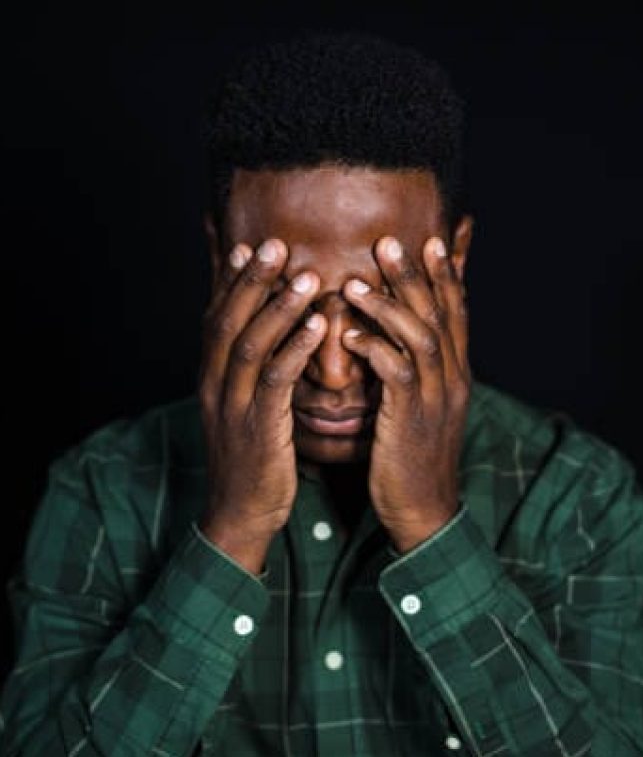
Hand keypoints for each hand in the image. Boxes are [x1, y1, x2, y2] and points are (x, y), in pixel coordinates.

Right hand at [198, 239, 326, 571]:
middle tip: (274, 243)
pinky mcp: (258, 429)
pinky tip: (317, 325)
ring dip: (277, 307)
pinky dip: (295, 349)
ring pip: (250, 345)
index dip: (231, 281)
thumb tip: (266, 337)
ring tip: (304, 274)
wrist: (240, 513)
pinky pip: (276, 382)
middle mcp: (215, 386)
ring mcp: (233, 407)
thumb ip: (251, 371)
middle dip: (250, 280)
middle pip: (228, 321)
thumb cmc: (251, 456)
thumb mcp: (242, 408)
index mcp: (211, 378)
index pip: (216, 318)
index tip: (249, 245)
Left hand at [342, 236, 470, 551]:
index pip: (458, 315)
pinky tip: (351, 335)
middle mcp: (453, 380)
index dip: (447, 277)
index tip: (432, 242)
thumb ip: (418, 371)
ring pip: (420, 337)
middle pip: (440, 316)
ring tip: (359, 281)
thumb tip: (400, 341)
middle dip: (417, 276)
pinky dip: (375, 348)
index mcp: (458, 375)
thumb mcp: (425, 408)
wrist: (424, 510)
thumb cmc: (415, 457)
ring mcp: (436, 399)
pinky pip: (396, 373)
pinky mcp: (410, 418)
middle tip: (391, 242)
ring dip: (390, 306)